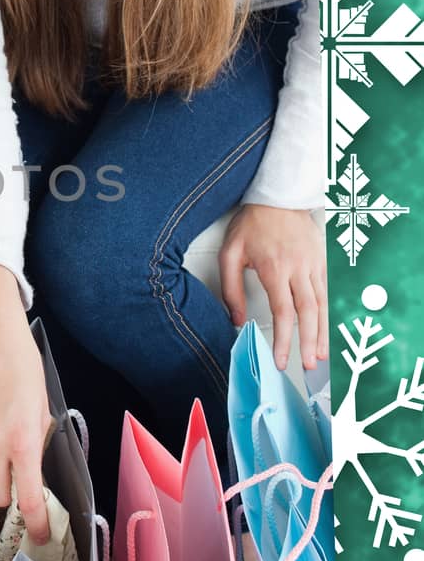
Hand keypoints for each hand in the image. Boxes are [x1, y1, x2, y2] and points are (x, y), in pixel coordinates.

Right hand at [0, 258, 52, 542]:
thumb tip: (34, 462)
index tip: (42, 535)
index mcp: (23, 440)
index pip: (29, 499)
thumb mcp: (43, 404)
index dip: (37, 524)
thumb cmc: (21, 361)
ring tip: (3, 433)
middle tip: (20, 479)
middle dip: (9, 494)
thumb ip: (38, 439)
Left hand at [219, 203, 327, 370]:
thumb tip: (237, 320)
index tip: (282, 359)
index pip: (282, 312)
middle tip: (308, 365)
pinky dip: (330, 312)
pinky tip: (328, 328)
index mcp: (274, 268)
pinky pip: (328, 291)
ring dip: (323, 332)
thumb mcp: (230, 253)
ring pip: (323, 304)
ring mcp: (313, 264)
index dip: (284, 339)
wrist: (278, 196)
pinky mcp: (322, 260)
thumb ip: (231, 289)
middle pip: (308, 312)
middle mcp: (298, 268)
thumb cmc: (253, 223)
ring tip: (322, 355)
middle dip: (309, 342)